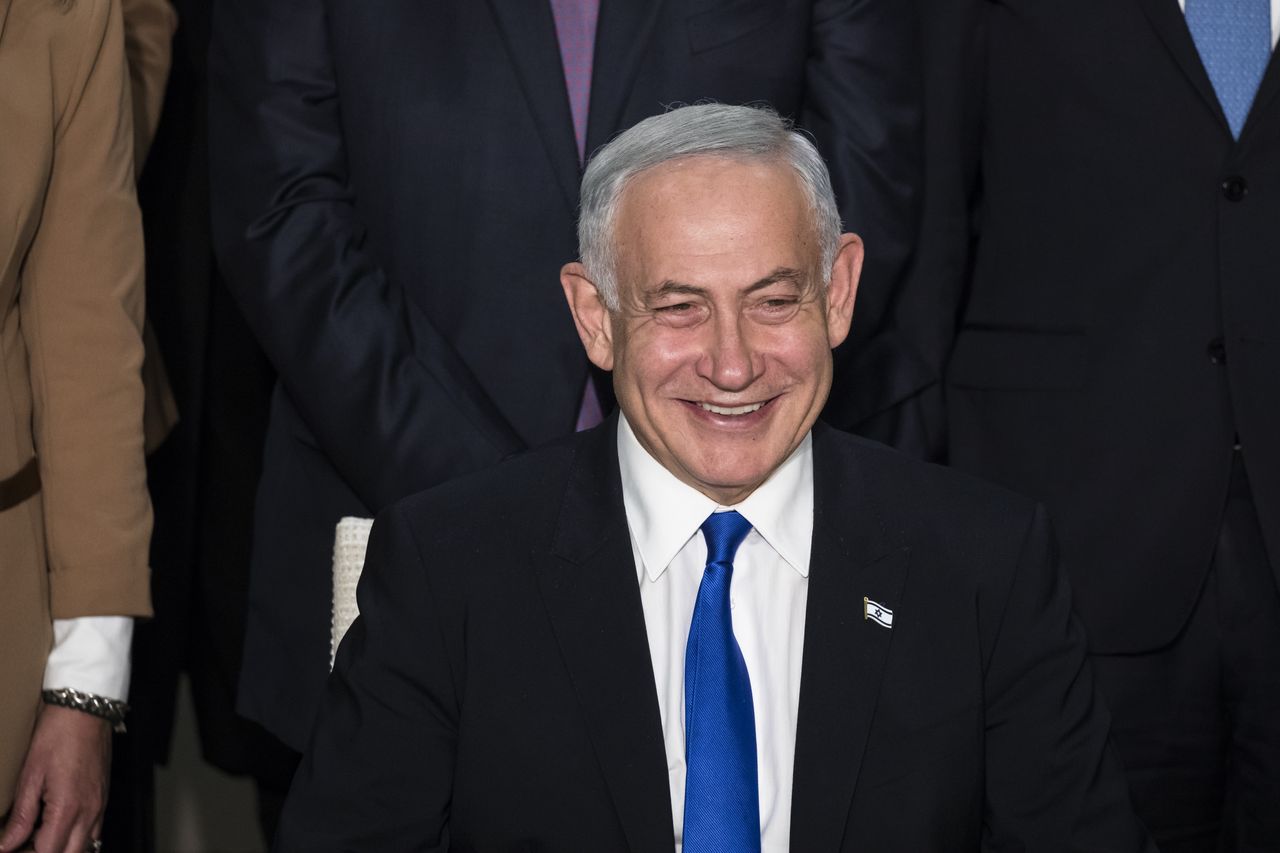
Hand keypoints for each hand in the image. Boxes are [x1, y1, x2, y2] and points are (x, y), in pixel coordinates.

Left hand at [0, 704, 110, 852]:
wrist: (85, 710)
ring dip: (63, 848)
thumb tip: (6, 844)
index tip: (11, 848)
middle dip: (46, 852)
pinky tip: (58, 825)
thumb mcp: (30, 776)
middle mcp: (89, 811)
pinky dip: (77, 837)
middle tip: (24, 845)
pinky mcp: (104, 796)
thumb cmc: (58, 735)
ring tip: (40, 838)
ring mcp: (100, 804)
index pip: (47, 852)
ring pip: (87, 846)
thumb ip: (21, 816)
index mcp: (68, 808)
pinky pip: (94, 830)